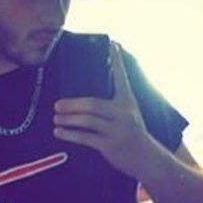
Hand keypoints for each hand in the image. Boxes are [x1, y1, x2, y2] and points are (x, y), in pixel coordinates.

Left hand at [52, 42, 157, 178]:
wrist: (147, 159)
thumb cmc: (133, 135)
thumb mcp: (129, 115)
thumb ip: (114, 105)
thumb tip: (90, 98)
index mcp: (127, 102)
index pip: (121, 77)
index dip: (117, 60)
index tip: (113, 43)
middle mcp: (123, 114)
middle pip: (93, 104)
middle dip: (72, 104)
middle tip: (57, 105)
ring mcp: (117, 130)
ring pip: (87, 121)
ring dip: (68, 119)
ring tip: (56, 118)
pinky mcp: (110, 145)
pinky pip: (86, 138)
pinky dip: (70, 135)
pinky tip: (60, 132)